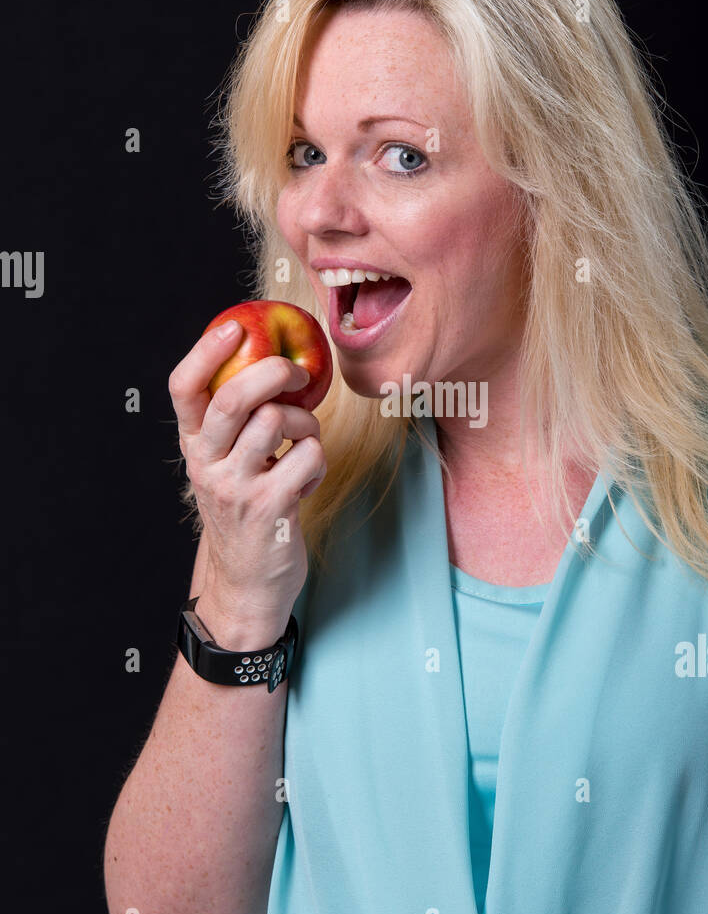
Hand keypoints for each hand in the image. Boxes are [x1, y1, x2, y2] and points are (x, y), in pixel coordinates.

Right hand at [168, 319, 327, 635]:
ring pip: (278, 421)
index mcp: (193, 445)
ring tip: (302, 446)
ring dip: (305, 425)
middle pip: (234, 396)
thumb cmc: (245, 512)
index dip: (206, 351)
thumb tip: (274, 363)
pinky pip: (308, 457)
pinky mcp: (269, 507)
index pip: (183, 388)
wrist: (247, 585)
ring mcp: (235, 487)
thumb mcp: (227, 466)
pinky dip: (318, 462)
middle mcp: (206, 463)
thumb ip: (238, 423)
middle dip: (275, 372)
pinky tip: (306, 482)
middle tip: (299, 374)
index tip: (235, 328)